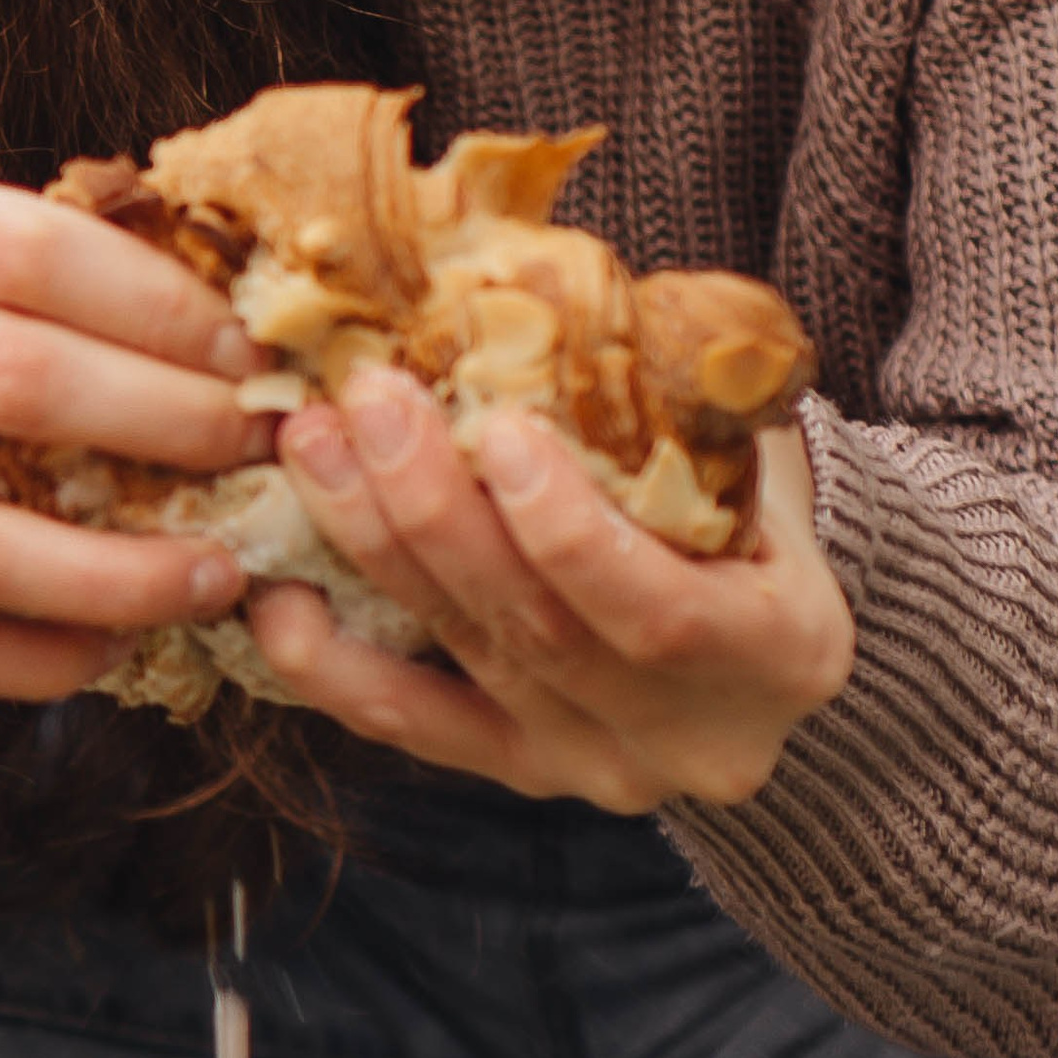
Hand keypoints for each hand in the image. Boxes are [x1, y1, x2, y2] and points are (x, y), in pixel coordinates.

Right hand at [0, 169, 274, 695]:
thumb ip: (38, 272)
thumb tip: (237, 332)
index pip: (27, 251)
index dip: (160, 308)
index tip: (247, 357)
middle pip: (13, 385)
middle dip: (164, 427)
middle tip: (257, 455)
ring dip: (120, 578)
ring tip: (212, 578)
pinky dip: (40, 659)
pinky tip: (112, 643)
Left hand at [251, 368, 852, 807]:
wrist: (765, 638)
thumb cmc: (755, 515)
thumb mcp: (753, 461)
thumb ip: (674, 406)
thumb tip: (532, 286)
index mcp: (779, 654)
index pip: (658, 613)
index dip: (566, 528)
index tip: (498, 427)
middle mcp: (683, 738)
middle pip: (536, 630)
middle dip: (435, 508)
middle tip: (368, 403)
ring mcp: (591, 767)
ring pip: (463, 655)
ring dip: (373, 546)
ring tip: (313, 449)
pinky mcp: (513, 771)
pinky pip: (408, 724)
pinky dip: (330, 665)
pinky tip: (278, 596)